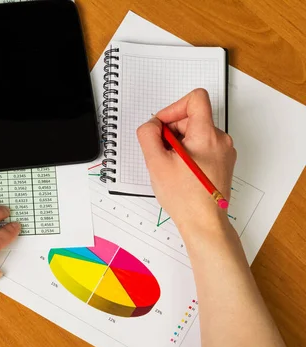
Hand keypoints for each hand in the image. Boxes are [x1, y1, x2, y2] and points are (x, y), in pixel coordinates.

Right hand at [136, 88, 235, 233]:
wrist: (204, 222)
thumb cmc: (185, 197)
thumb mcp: (156, 162)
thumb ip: (148, 135)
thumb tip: (151, 124)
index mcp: (207, 134)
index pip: (195, 98)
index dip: (173, 108)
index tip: (162, 126)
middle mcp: (220, 139)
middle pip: (192, 117)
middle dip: (172, 130)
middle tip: (161, 152)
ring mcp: (224, 151)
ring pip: (196, 133)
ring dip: (178, 143)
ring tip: (170, 165)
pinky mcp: (223, 162)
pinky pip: (202, 146)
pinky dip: (188, 152)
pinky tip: (180, 171)